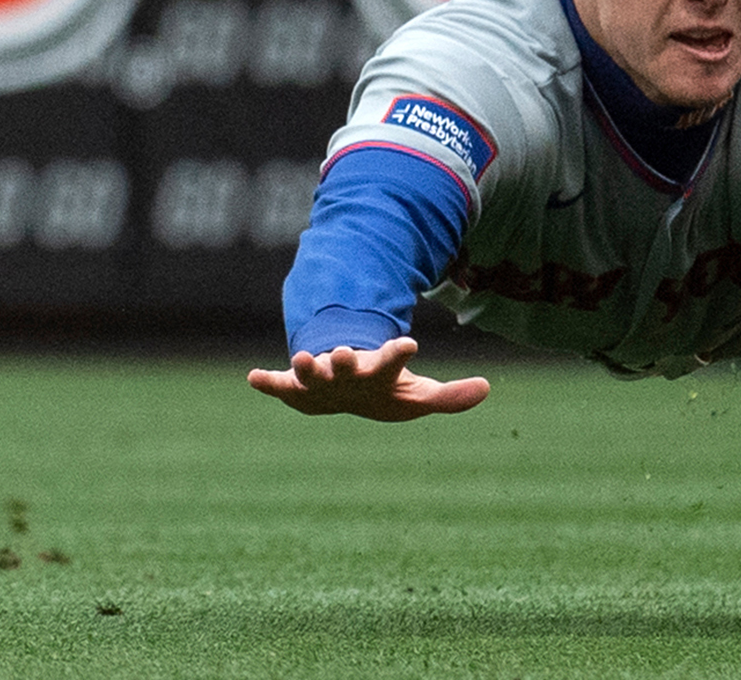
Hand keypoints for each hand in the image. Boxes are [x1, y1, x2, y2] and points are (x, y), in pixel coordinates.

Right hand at [246, 337, 489, 420]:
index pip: (393, 360)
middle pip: (347, 363)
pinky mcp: (296, 389)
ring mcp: (322, 377)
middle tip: (343, 351)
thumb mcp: (418, 397)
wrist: (348, 386)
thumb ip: (449, 397)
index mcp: (380, 370)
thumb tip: (487, 388)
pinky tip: (253, 377)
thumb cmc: (386, 391)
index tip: (409, 342)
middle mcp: (349, 369)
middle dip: (345, 358)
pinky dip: (267, 382)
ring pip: (312, 371)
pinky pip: (279, 385)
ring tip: (301, 359)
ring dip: (306, 365)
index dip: (399, 352)